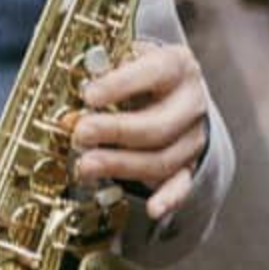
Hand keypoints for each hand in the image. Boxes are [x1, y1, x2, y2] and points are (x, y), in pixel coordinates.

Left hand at [70, 39, 209, 223]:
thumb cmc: (139, 72)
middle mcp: (191, 102)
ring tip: (85, 165)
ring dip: (120, 165)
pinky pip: (182, 186)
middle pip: (157, 126)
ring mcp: (192, 137)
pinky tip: (153, 209)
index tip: (89, 95)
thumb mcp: (124, 60)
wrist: (171, 90)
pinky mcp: (189, 165)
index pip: (154, 72)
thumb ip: (101, 74)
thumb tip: (76, 101)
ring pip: (161, 159)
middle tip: (81, 134)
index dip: (120, 85)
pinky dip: (168, 199)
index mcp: (178, 66)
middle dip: (115, 132)